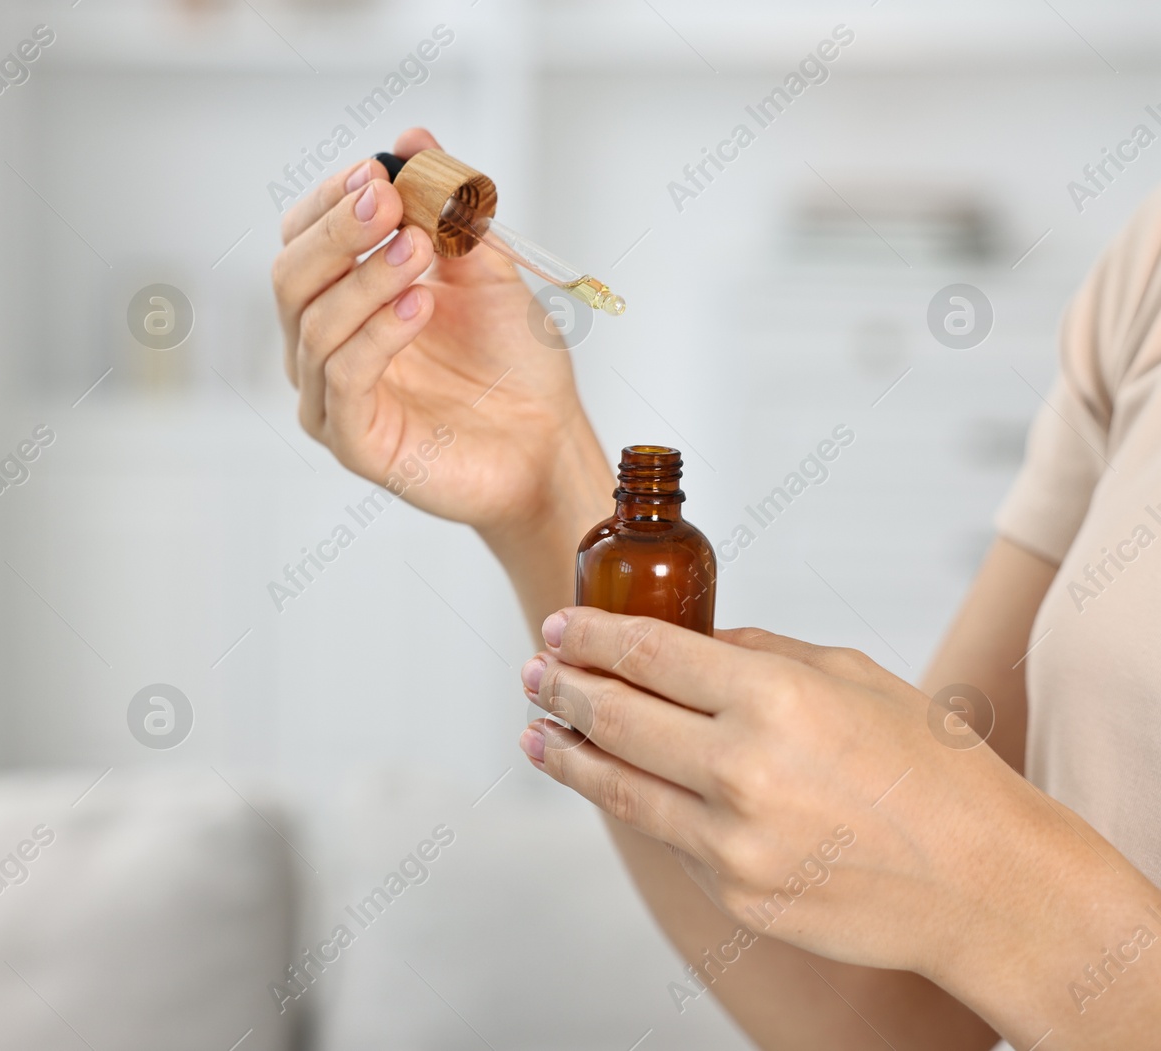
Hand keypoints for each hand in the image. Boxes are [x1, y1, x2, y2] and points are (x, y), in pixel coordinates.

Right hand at [270, 128, 610, 540]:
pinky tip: (419, 304)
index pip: (302, 239)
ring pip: (314, 325)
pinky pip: (344, 380)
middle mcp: (322, 348)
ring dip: (366, 276)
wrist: (547, 438)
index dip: (330, 201)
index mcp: (341, 301)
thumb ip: (448, 207)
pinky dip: (376, 334)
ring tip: (420, 249)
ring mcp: (331, 399)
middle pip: (290, 277)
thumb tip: (413, 137)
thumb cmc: (510, 362)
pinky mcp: (354, 443)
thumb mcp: (483, 267)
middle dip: (338, 230)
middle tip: (390, 199)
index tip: (379, 171)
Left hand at [516, 608, 1127, 982]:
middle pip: (615, 717)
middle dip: (562, 689)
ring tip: (536, 731)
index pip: (647, 653)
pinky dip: (626, 801)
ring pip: (618, 786)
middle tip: (534, 672)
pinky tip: (604, 780)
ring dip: (565, 753)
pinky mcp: (731, 893)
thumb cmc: (929, 768)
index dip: (590, 636)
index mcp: (775, 698)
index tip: (558, 625)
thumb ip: (757, 654)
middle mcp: (743, 769)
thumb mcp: (850, 676)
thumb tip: (686, 643)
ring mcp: (732, 841)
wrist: (983, 883)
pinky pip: (663, 835)